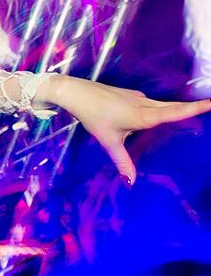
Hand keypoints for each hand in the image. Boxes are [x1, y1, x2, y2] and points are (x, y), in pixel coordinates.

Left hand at [47, 75, 210, 185]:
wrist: (76, 93)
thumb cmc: (93, 116)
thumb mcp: (109, 141)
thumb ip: (122, 161)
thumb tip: (132, 182)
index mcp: (142, 114)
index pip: (174, 112)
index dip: (195, 108)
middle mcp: (144, 103)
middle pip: (174, 106)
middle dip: (194, 107)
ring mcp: (138, 97)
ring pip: (164, 104)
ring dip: (179, 108)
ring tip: (199, 111)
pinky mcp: (132, 95)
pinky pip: (153, 103)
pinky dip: (164, 107)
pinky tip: (165, 113)